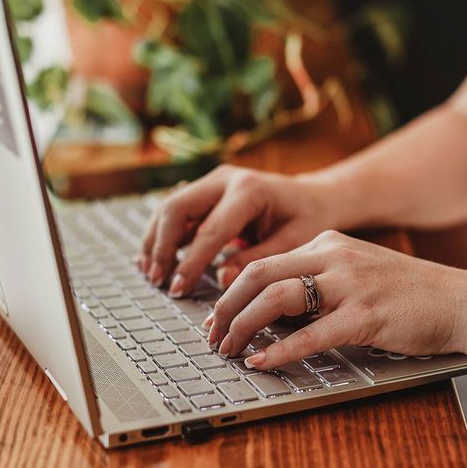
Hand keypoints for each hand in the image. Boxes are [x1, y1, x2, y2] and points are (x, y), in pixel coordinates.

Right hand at [138, 166, 344, 296]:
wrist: (316, 196)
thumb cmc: (308, 220)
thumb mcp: (293, 243)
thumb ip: (257, 261)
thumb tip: (222, 279)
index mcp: (249, 190)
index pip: (209, 230)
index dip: (190, 263)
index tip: (177, 288)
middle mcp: (226, 179)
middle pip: (177, 208)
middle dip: (161, 246)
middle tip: (157, 279)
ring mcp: (214, 181)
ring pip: (170, 207)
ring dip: (155, 240)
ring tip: (150, 273)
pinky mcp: (208, 190)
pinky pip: (177, 210)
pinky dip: (163, 234)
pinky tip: (154, 258)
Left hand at [206, 230, 466, 369]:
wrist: (463, 301)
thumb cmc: (412, 294)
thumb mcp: (359, 273)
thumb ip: (319, 283)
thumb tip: (272, 313)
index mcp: (329, 243)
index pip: (264, 261)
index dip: (232, 290)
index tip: (217, 315)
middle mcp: (335, 256)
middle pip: (259, 275)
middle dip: (227, 307)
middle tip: (212, 334)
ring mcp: (351, 284)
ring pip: (277, 298)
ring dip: (244, 326)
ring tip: (229, 349)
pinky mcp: (366, 316)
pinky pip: (310, 334)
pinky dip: (278, 351)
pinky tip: (262, 363)